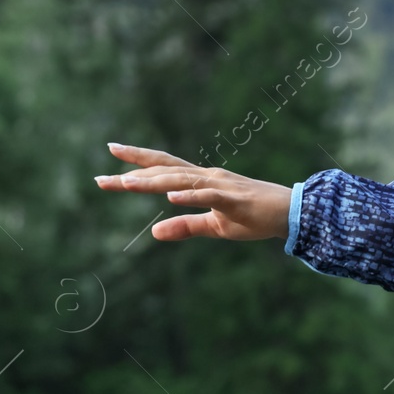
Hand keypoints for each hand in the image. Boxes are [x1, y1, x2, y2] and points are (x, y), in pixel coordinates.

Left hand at [95, 142, 291, 241]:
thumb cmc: (255, 217)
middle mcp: (208, 177)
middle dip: (132, 171)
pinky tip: (171, 198)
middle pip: (165, 169)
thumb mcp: (215, 227)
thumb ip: (185, 227)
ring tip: (126, 184)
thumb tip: (154, 233)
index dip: (137, 165)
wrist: (292, 213)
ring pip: (181, 180)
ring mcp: (221, 186)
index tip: (109, 161)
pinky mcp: (235, 200)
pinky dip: (190, 196)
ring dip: (153, 182)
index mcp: (202, 181)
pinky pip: (209, 197)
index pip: (164, 169)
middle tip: (101, 177)